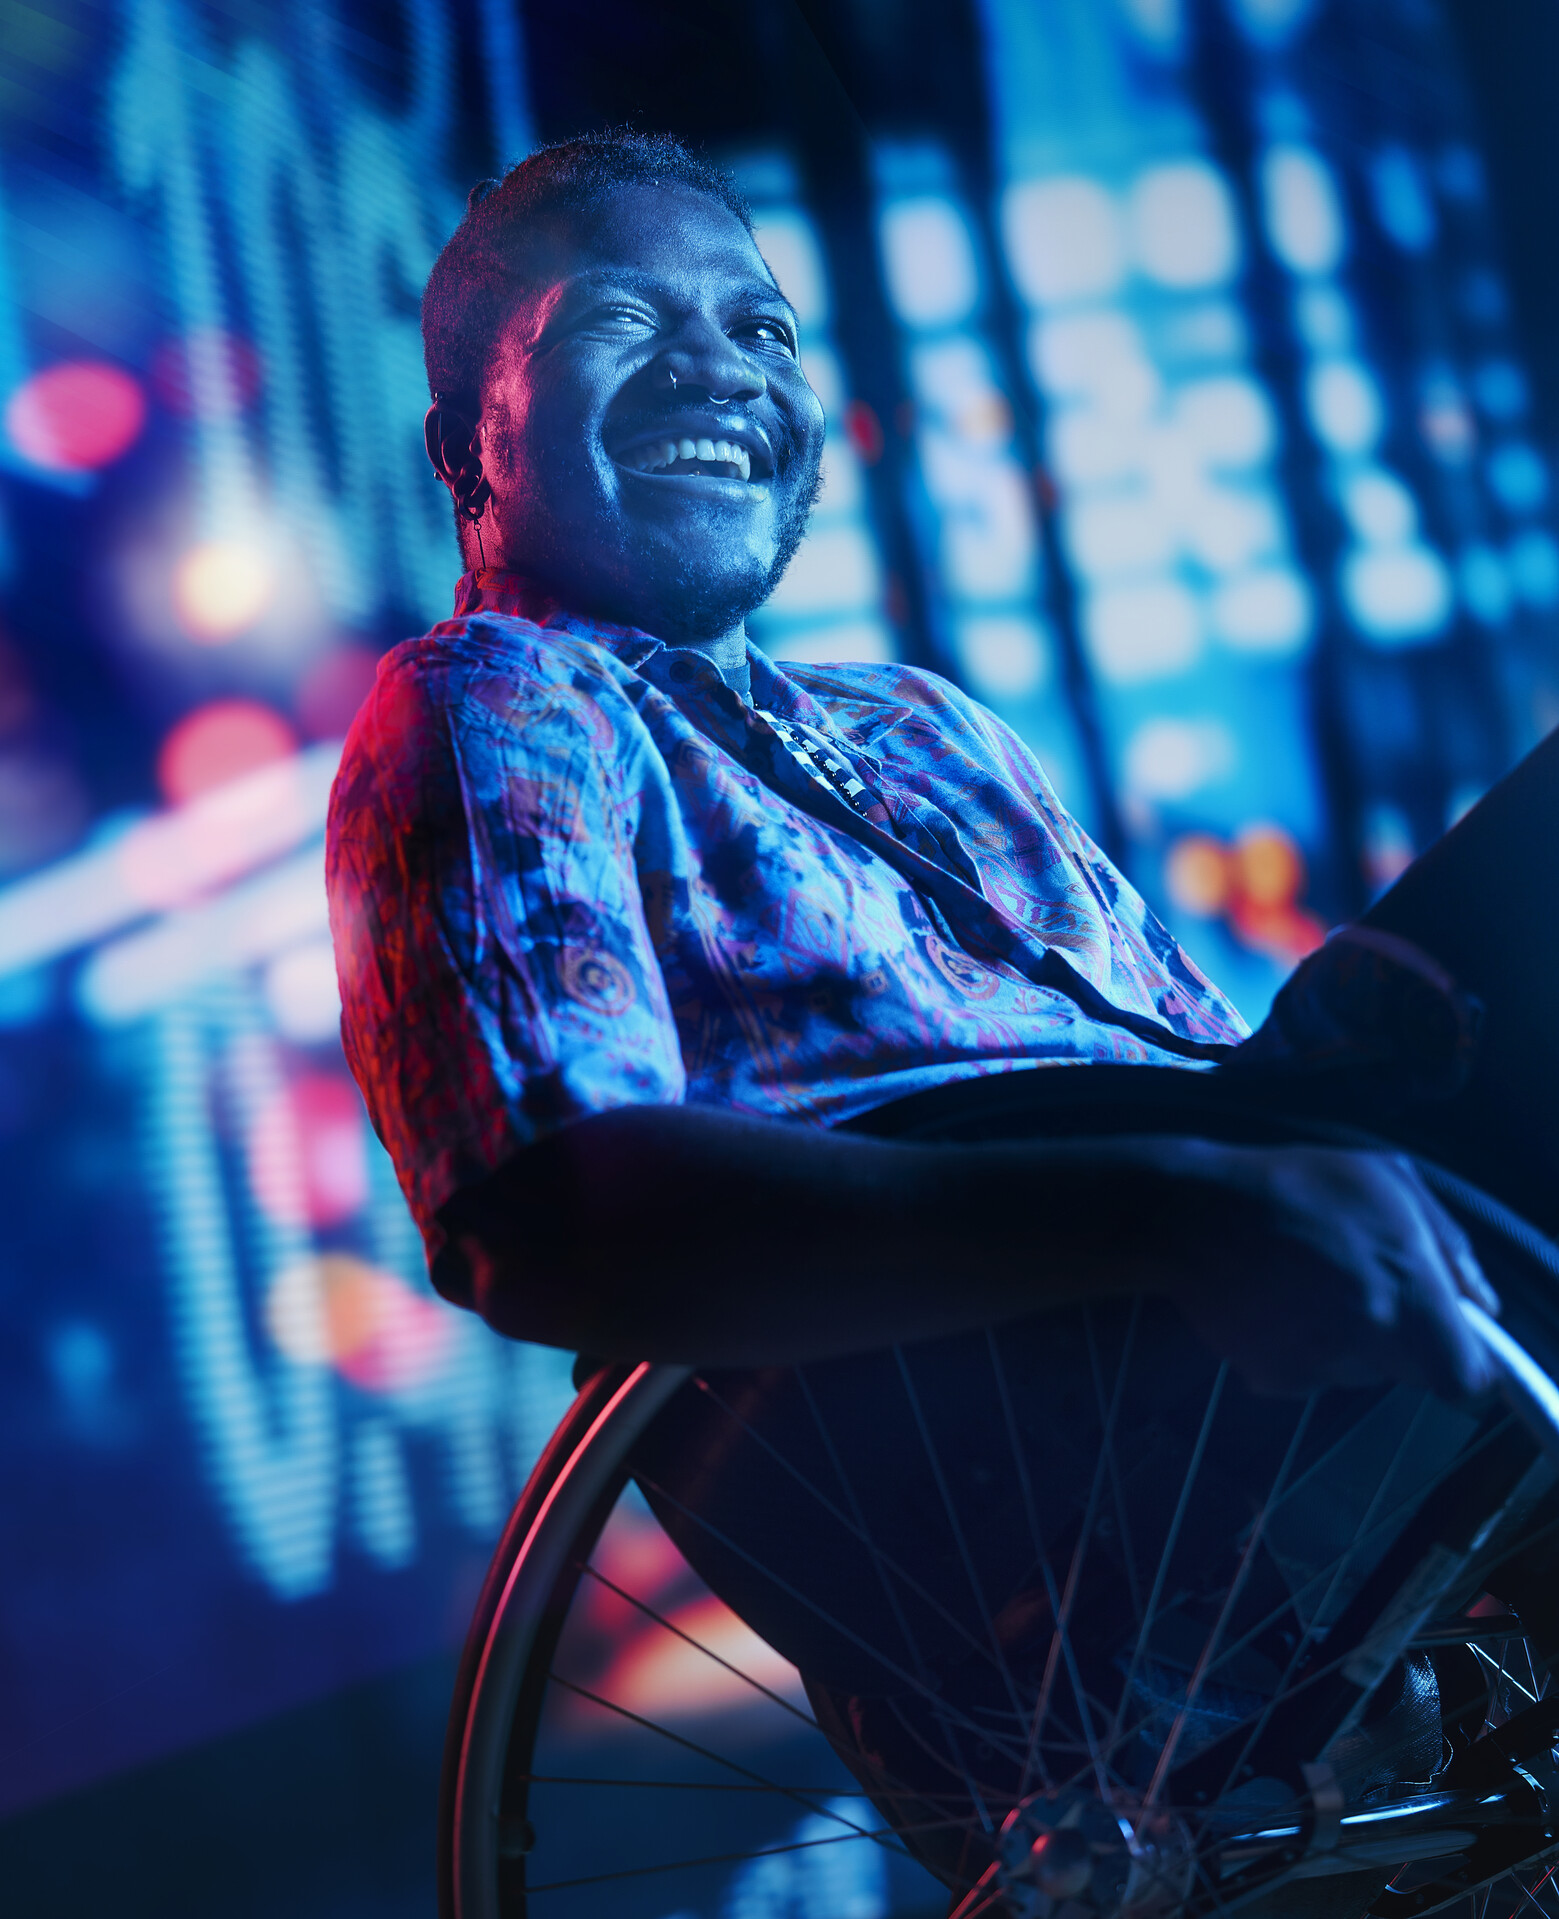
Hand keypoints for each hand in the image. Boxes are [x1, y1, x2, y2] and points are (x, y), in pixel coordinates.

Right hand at [1161, 1143, 1500, 1401]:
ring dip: (1345, 1335)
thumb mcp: (1389, 1181)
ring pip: (1357, 1369)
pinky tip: (1275, 1298)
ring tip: (1307, 1277)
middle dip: (1396, 1334)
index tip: (1443, 1335)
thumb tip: (1481, 1303)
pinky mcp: (1274, 1379)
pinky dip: (1297, 1345)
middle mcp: (1370, 1343)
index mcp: (1411, 1297)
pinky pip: (1307, 1372)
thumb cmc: (1298, 1185)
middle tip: (1358, 1280)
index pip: (1467, 1381)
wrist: (1194, 1215)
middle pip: (1409, 1370)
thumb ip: (1450, 1245)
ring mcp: (1319, 1366)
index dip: (1461, 1359)